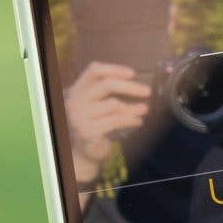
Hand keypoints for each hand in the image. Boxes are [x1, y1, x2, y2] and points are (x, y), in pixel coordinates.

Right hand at [59, 61, 150, 186]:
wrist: (84, 152)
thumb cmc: (95, 124)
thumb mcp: (96, 104)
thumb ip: (107, 92)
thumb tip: (137, 82)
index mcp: (77, 89)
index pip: (94, 70)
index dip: (114, 69)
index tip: (133, 73)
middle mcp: (75, 100)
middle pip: (106, 85)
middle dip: (130, 87)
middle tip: (148, 92)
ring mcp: (79, 116)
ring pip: (114, 104)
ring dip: (133, 107)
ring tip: (145, 109)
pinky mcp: (88, 131)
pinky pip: (115, 121)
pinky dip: (130, 120)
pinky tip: (138, 121)